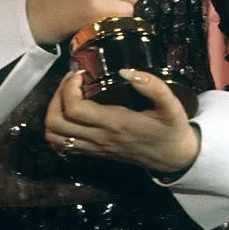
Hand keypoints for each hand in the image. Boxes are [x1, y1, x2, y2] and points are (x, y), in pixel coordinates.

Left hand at [44, 69, 199, 173]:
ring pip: (55, 136)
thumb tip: (127, 71)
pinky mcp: (94, 152)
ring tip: (68, 94)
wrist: (175, 158)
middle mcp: (99, 137)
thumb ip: (153, 86)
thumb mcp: (171, 106)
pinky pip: (63, 145)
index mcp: (114, 124)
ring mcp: (94, 147)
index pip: (74, 108)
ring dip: (54, 112)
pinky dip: (58, 127)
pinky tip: (70, 111)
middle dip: (56, 96)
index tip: (81, 73)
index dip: (68, 87)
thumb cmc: (171, 129)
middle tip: (71, 81)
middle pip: (56, 122)